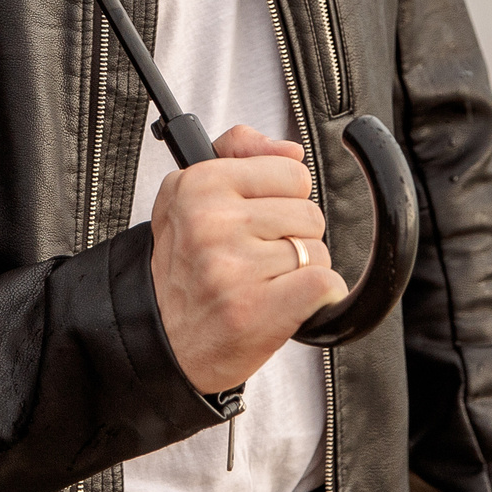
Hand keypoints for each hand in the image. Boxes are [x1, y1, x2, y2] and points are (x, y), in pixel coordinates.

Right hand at [150, 125, 346, 393]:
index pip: (291, 171)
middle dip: (291, 237)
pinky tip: (288, 303)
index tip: (255, 218)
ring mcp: (234, 268)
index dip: (281, 199)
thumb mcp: (189, 194)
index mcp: (198, 186)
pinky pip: (325, 283)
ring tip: (261, 282)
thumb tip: (290, 151)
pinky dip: (318, 296)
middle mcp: (212, 224)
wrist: (166, 341)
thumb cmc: (184, 269)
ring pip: (317, 251)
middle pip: (309, 213)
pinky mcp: (257, 310)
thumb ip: (239, 151)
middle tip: (254, 257)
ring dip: (299, 271)